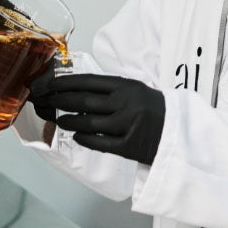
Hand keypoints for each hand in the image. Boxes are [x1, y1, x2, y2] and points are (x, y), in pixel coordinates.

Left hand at [29, 70, 165, 165]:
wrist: (179, 131)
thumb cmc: (155, 109)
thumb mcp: (136, 90)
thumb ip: (112, 89)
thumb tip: (78, 91)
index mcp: (127, 86)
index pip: (88, 81)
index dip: (66, 82)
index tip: (50, 84)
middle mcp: (126, 103)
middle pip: (84, 100)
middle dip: (60, 100)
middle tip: (47, 100)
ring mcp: (127, 125)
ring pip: (88, 122)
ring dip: (69, 120)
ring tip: (60, 119)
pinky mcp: (128, 146)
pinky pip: (98, 143)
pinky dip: (84, 139)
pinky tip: (76, 136)